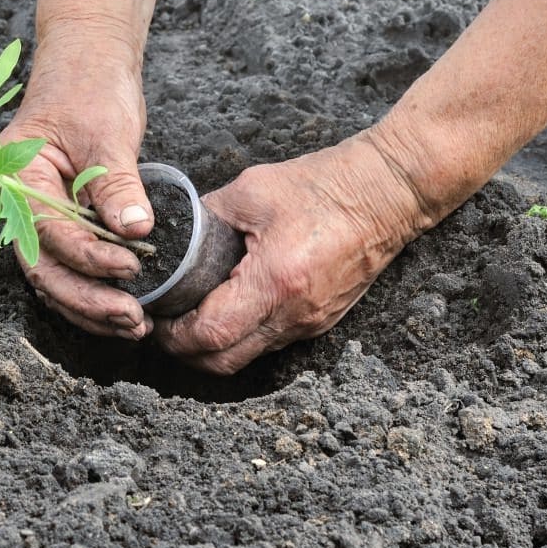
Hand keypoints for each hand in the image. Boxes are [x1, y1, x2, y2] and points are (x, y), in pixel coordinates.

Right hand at [0, 27, 154, 339]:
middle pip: (43, 269)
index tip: (131, 268)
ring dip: (90, 306)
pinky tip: (122, 309)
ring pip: (53, 278)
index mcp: (15, 176)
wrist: (87, 64)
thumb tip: (135, 230)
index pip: (48, 232)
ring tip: (133, 325)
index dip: (89, 258)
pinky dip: (92, 291)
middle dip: (86, 300)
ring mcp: (34, 217)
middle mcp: (15, 203)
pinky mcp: (58, 224)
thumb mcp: (107, 132)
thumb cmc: (89, 87)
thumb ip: (117, 183)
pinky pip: (68, 268)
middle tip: (131, 318)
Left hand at [154, 132, 428, 373]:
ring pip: (247, 357)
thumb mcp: (251, 190)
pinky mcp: (321, 321)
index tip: (156, 316)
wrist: (390, 192)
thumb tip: (172, 234)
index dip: (175, 334)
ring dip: (212, 347)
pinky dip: (241, 336)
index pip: (210, 334)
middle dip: (186, 352)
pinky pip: (270, 343)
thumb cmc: (325, 184)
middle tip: (165, 325)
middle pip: (223, 362)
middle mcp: (294, 313)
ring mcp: (310, 323)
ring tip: (190, 316)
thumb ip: (206, 216)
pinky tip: (226, 309)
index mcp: (275, 280)